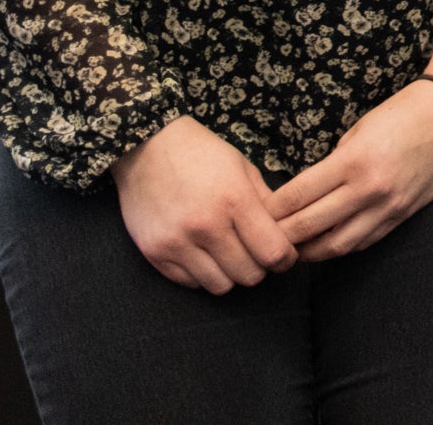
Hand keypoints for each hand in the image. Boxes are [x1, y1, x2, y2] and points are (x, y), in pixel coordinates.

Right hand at [112, 115, 296, 293]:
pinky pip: (190, 283)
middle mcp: (206, 225)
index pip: (273, 252)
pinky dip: (202, 275)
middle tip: (255, 254)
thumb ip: (266, 203)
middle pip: (249, 275)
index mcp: (235, 199)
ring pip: (220, 286)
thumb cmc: (201, 154)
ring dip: (230, 274)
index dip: (285, 259)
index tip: (284, 255)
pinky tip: (203, 254)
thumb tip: (286, 236)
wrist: (146, 147)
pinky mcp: (154, 253)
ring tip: (228, 254)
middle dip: (259, 267)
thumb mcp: (243, 168)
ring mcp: (177, 242)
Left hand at [267, 78, 432, 260]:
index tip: (255, 214)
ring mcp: (388, 205)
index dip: (271, 210)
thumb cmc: (400, 114)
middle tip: (263, 239)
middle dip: (282, 236)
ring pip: (338, 244)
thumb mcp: (358, 131)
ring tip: (293, 250)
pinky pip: (365, 241)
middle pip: (310, 225)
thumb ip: (331, 165)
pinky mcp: (403, 214)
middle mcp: (370, 188)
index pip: (297, 196)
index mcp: (353, 160)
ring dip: (310, 251)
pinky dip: (341, 246)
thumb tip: (303, 193)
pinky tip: (327, 244)